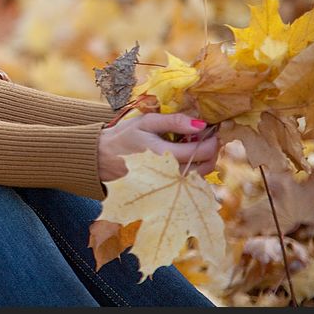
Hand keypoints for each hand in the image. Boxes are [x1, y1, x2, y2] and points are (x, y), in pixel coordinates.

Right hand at [97, 113, 218, 182]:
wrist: (102, 158)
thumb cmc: (123, 136)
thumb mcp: (146, 122)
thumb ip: (174, 122)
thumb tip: (201, 124)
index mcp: (163, 154)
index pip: (200, 152)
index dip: (212, 141)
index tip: (212, 131)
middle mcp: (167, 174)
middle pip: (204, 168)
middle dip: (212, 152)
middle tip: (209, 139)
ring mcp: (166, 186)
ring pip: (198, 177)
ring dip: (204, 163)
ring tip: (197, 147)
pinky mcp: (164, 191)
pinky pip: (187, 184)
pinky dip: (193, 171)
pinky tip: (186, 160)